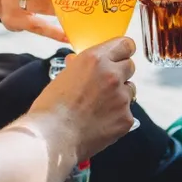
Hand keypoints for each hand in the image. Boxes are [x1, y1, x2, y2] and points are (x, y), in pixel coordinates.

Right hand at [30, 38, 135, 161]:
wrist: (53, 137)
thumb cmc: (51, 108)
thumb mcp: (62, 77)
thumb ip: (77, 66)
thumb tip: (76, 61)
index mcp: (96, 59)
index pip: (125, 44)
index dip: (123, 51)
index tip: (120, 57)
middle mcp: (112, 74)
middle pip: (130, 66)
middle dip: (120, 73)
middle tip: (105, 85)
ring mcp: (122, 97)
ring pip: (130, 90)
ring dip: (120, 95)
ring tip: (99, 107)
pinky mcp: (126, 118)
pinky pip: (127, 113)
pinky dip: (117, 117)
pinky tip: (100, 122)